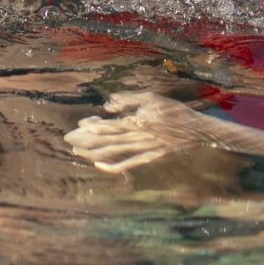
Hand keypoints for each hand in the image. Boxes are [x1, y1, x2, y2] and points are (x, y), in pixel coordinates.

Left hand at [66, 90, 209, 173]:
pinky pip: (127, 165)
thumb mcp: (152, 97)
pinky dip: (112, 167)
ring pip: (112, 153)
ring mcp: (142, 150)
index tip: (80, 125)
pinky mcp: (149, 159)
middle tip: (68, 140)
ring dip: (93, 153)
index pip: (108, 125)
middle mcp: (136, 138)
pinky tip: (99, 165)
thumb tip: (108, 103)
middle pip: (106, 141)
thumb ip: (129, 99)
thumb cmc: (173, 111)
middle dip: (85, 140)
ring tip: (77, 151)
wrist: (196, 131)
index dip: (92, 126)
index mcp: (136, 121)